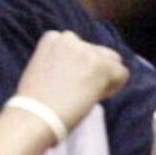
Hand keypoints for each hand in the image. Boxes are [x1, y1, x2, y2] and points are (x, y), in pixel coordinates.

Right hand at [13, 29, 129, 138]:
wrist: (35, 116)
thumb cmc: (34, 104)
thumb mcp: (41, 70)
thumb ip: (60, 63)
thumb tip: (79, 72)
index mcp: (53, 38)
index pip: (79, 48)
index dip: (80, 68)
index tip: (71, 85)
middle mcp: (70, 38)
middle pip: (97, 52)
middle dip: (94, 71)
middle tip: (82, 93)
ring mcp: (87, 51)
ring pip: (112, 61)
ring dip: (105, 78)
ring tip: (88, 96)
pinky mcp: (101, 65)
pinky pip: (122, 74)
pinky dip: (114, 88)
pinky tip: (97, 98)